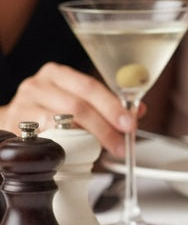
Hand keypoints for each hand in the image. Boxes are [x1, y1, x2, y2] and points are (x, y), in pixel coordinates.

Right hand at [0, 63, 129, 155]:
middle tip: (121, 141)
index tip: (130, 122)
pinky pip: (44, 137)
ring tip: (105, 147)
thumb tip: (137, 112)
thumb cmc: (49, 110)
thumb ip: (106, 104)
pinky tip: (76, 150)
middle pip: (77, 105)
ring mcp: (24, 105)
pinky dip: (64, 144)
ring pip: (61, 122)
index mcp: (58, 74)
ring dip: (89, 137)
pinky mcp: (14, 126)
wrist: (13, 120)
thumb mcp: (76, 99)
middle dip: (104, 125)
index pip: (89, 86)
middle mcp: (38, 85)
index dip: (112, 105)